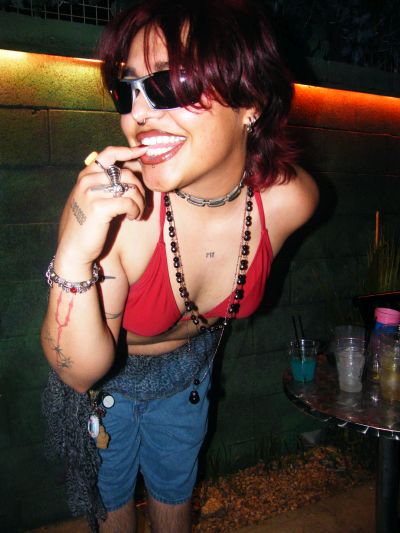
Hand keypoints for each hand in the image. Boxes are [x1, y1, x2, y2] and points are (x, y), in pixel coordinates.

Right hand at [56, 145, 147, 270]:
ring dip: (140, 202)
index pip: (109, 154)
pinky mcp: (99, 207)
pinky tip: (133, 218)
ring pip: (130, 187)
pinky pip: (129, 202)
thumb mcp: (89, 200)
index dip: (128, 150)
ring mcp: (91, 192)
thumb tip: (128, 173)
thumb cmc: (84, 227)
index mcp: (85, 175)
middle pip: (126, 173)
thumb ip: (102, 185)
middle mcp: (87, 180)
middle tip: (142, 204)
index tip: (143, 150)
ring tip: (137, 213)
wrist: (73, 250)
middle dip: (140, 189)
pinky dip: (136, 210)